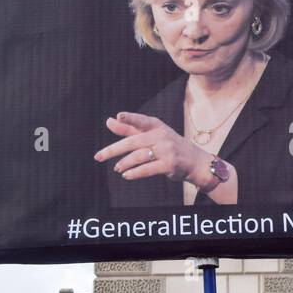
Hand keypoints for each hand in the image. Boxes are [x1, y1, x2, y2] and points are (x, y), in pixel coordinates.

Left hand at [96, 113, 210, 187]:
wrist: (194, 160)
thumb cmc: (168, 145)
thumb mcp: (151, 134)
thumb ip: (129, 128)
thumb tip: (109, 121)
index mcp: (156, 126)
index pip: (140, 121)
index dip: (130, 118)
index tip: (118, 116)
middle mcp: (161, 136)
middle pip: (133, 142)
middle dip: (113, 150)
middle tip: (98, 156)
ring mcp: (166, 150)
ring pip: (138, 156)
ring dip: (124, 163)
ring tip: (117, 168)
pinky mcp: (169, 164)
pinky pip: (147, 169)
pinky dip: (134, 173)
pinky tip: (126, 175)